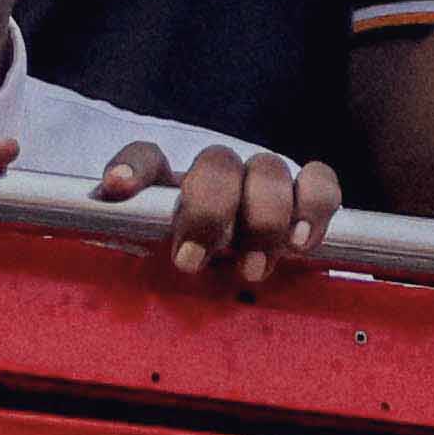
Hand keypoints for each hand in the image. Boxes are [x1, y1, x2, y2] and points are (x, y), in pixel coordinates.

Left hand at [100, 139, 329, 293]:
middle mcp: (218, 175)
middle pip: (217, 163)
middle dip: (208, 212)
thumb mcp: (157, 267)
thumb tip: (112, 232)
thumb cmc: (196, 270)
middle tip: (191, 262)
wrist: (244, 276)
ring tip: (252, 270)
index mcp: (172, 186)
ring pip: (269, 170)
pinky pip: (321, 183)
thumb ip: (138, 248)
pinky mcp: (305, 196)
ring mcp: (263, 180)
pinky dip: (314, 206)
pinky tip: (302, 241)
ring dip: (263, 219)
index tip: (117, 188)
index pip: (148, 158)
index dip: (132, 167)